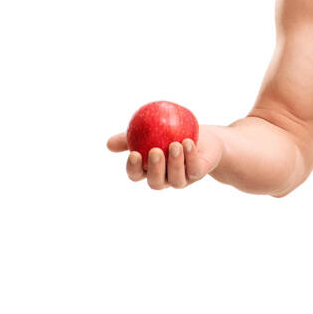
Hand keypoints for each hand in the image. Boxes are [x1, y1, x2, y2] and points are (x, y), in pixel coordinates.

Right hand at [107, 125, 225, 189]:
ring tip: (175, 144)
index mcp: (149, 170)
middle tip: (155, 151)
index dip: (133, 168)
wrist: (204, 138)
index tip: (133, 154)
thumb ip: (130, 137)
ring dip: (175, 162)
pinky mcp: (198, 173)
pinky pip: (194, 168)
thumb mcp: (150, 132)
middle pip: (156, 182)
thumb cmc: (172, 133)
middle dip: (155, 169)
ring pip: (176, 178)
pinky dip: (191, 156)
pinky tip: (188, 142)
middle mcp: (164, 178)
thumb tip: (108, 143)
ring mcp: (182, 179)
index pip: (136, 175)